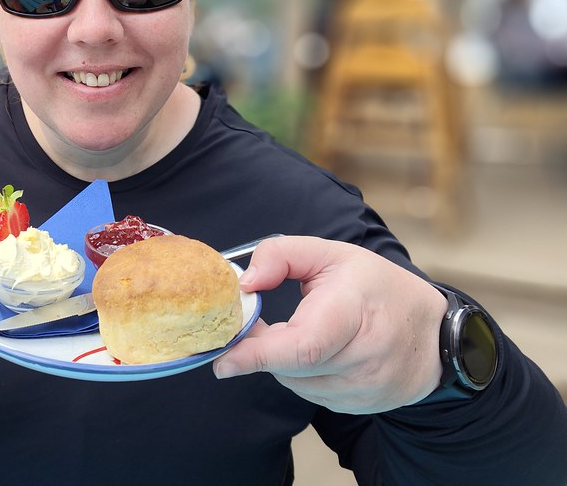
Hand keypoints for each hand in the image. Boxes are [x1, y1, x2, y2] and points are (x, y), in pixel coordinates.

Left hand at [212, 236, 447, 413]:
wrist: (434, 333)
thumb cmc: (375, 286)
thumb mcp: (331, 253)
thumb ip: (282, 255)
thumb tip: (245, 283)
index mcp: (353, 312)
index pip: (303, 346)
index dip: (258, 354)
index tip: (223, 358)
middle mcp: (363, 358)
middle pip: (292, 366)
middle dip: (260, 349)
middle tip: (250, 326)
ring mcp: (364, 389)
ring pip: (296, 383)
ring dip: (280, 360)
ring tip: (295, 329)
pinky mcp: (360, 406)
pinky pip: (312, 394)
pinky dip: (299, 374)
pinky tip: (313, 350)